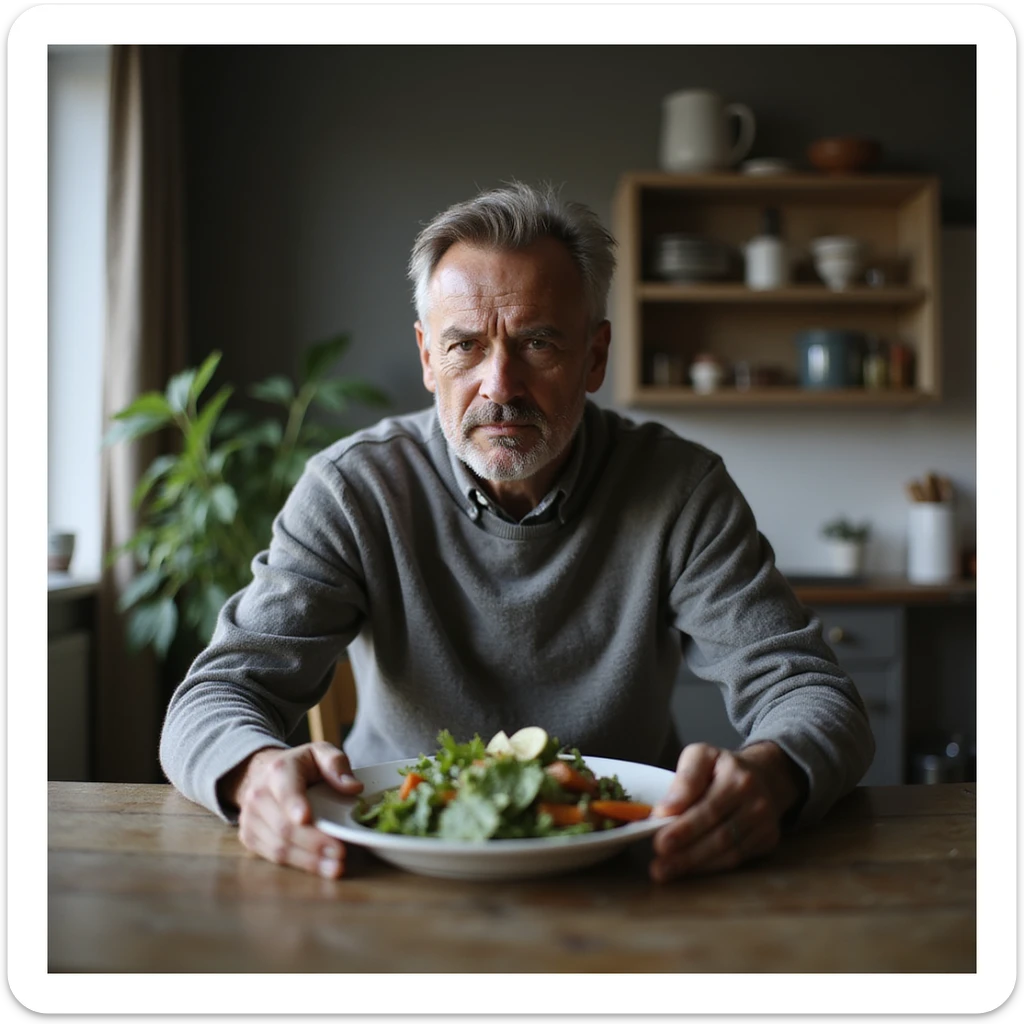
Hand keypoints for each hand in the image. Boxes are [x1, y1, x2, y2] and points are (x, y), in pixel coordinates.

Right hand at [220, 742, 363, 878]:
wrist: (263, 774)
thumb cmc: (300, 766)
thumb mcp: (321, 753)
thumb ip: (337, 764)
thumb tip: (353, 787)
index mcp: (279, 770)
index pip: (285, 789)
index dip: (294, 804)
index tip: (306, 818)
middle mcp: (258, 795)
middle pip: (284, 826)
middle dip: (313, 842)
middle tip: (340, 853)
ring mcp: (250, 818)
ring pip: (278, 846)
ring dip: (308, 860)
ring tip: (335, 867)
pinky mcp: (249, 837)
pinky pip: (272, 856)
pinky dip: (298, 864)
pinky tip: (319, 867)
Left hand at [648, 741, 803, 882]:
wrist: (764, 775)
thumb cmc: (721, 767)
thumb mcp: (700, 756)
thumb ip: (684, 780)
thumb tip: (666, 810)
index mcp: (737, 777)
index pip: (709, 807)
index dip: (684, 827)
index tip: (659, 841)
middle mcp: (756, 801)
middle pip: (720, 834)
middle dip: (686, 852)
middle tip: (659, 865)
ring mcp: (765, 823)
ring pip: (728, 850)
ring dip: (695, 864)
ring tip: (666, 871)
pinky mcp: (768, 839)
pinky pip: (737, 858)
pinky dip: (710, 866)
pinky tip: (689, 869)